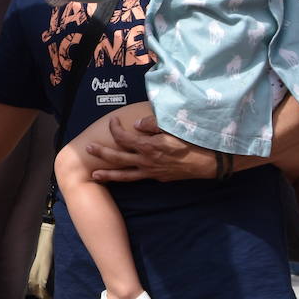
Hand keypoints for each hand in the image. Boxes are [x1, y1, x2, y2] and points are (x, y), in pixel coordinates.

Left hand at [85, 113, 216, 181]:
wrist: (211, 162)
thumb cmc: (193, 140)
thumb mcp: (174, 127)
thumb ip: (153, 124)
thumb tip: (135, 124)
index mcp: (148, 146)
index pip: (123, 137)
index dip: (115, 128)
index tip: (113, 120)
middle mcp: (147, 161)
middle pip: (117, 158)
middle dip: (101, 154)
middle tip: (86, 150)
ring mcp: (152, 172)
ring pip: (125, 175)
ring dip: (109, 175)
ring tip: (94, 176)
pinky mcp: (159, 178)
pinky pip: (139, 178)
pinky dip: (127, 177)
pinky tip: (122, 177)